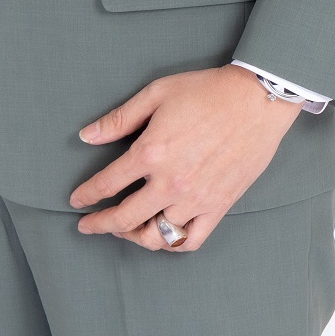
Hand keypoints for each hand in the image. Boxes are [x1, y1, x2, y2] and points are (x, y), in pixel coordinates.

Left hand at [68, 66, 302, 252]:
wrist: (257, 99)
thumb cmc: (207, 91)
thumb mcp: (157, 93)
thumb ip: (119, 118)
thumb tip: (86, 135)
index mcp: (151, 152)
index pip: (107, 184)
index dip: (87, 195)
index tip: (77, 200)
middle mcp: (170, 183)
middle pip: (124, 218)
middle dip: (100, 225)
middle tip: (87, 226)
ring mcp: (196, 199)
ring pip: (156, 236)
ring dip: (134, 236)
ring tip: (125, 230)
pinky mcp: (219, 206)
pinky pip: (190, 240)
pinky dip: (172, 244)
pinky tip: (162, 235)